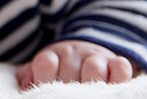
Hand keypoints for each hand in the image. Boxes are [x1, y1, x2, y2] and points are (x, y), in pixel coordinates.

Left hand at [15, 40, 134, 88]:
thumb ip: (31, 74)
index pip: (45, 63)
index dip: (44, 78)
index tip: (45, 91)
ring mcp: (95, 56)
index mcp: (52, 55)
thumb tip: (25, 83)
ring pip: (95, 67)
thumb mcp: (43, 68)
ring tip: (88, 97)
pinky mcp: (115, 62)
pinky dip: (119, 77)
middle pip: (70, 69)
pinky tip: (114, 87)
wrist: (85, 51)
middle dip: (69, 87)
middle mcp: (73, 54)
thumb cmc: (60, 68)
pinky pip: (121, 66)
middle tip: (69, 97)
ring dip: (92, 84)